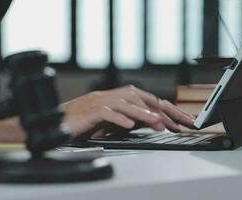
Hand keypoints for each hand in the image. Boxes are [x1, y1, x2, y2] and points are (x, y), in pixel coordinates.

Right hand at [61, 85, 194, 137]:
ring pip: (126, 104)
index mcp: (117, 96)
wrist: (60, 120)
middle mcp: (111, 95)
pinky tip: (128, 126)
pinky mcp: (90, 110)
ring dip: (143, 114)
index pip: (147, 100)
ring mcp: (100, 101)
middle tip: (177, 123)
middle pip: (141, 99)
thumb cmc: (85, 120)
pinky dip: (118, 118)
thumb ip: (128, 117)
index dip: (166, 109)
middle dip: (161, 111)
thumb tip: (151, 122)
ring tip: (158, 124)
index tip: (181, 120)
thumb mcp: (111, 119)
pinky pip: (106, 113)